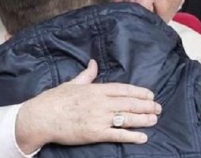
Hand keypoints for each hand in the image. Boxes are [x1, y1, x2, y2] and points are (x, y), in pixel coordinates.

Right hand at [15, 60, 161, 152]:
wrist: (41, 117)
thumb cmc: (54, 100)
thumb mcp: (72, 83)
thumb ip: (87, 74)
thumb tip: (93, 62)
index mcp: (96, 89)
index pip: (123, 89)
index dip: (139, 92)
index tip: (150, 94)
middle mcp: (100, 103)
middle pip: (129, 103)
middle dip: (146, 106)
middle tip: (158, 108)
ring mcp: (99, 118)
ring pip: (127, 118)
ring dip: (143, 119)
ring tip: (154, 119)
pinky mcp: (95, 133)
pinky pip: (117, 135)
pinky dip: (131, 136)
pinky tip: (142, 137)